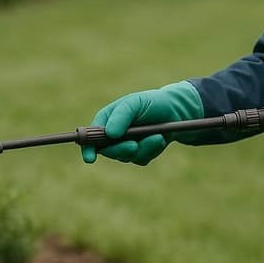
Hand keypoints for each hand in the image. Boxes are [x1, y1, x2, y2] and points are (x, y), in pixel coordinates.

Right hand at [82, 81, 203, 165]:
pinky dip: (152, 150)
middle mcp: (113, 135)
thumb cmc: (151, 103)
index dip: (88, 148)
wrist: (175, 111)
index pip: (90, 136)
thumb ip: (121, 115)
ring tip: (157, 136)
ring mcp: (126, 145)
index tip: (90, 158)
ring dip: (143, 148)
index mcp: (107, 120)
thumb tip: (109, 134)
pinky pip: (142, 159)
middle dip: (121, 150)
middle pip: (108, 151)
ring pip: (126, 157)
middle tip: (134, 146)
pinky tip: (160, 139)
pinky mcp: (140, 154)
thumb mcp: (135, 103)